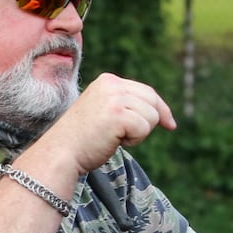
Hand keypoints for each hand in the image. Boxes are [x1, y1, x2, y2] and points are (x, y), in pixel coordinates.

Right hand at [37, 73, 175, 174]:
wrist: (61, 152)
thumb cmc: (82, 139)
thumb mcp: (104, 111)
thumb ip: (125, 104)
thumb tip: (161, 112)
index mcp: (108, 80)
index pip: (146, 91)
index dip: (161, 109)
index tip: (170, 124)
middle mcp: (112, 84)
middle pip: (153, 102)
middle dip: (148, 123)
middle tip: (124, 137)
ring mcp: (114, 98)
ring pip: (151, 116)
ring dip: (139, 133)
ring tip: (114, 137)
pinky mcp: (118, 114)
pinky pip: (144, 128)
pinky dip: (134, 140)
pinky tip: (115, 141)